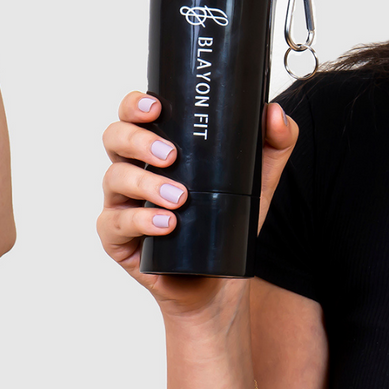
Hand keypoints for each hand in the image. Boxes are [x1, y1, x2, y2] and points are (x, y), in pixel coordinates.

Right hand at [97, 91, 297, 318]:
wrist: (217, 283)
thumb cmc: (224, 225)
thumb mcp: (256, 183)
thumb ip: (272, 145)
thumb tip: (274, 113)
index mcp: (154, 150)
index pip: (133, 116)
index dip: (134, 105)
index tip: (156, 106)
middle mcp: (131, 170)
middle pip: (114, 138)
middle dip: (138, 140)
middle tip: (172, 155)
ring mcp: (120, 203)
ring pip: (114, 178)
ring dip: (145, 182)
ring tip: (179, 198)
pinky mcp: (117, 238)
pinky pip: (114, 223)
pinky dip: (140, 220)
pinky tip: (165, 224)